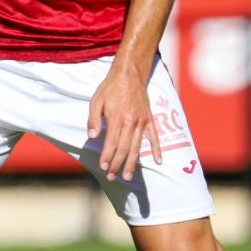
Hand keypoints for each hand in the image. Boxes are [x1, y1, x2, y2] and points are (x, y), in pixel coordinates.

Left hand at [87, 66, 161, 182]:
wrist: (130, 74)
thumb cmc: (110, 87)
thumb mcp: (96, 100)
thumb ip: (93, 119)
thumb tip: (92, 136)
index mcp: (117, 118)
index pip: (111, 143)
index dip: (107, 157)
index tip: (103, 168)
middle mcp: (131, 122)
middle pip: (124, 149)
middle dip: (117, 164)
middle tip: (112, 176)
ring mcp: (142, 121)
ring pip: (137, 147)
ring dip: (132, 163)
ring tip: (128, 176)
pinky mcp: (149, 119)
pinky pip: (154, 137)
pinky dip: (157, 149)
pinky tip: (158, 161)